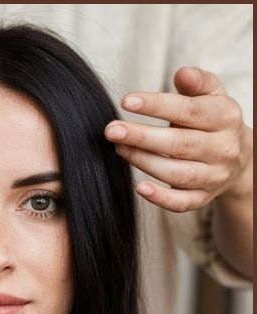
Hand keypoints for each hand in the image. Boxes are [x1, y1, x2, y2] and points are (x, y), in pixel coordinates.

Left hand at [105, 67, 252, 212]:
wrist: (239, 156)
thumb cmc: (212, 119)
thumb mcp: (212, 95)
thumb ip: (197, 82)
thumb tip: (182, 73)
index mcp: (226, 117)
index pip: (190, 111)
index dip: (157, 106)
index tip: (126, 101)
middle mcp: (224, 148)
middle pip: (180, 144)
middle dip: (142, 137)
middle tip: (111, 129)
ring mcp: (215, 175)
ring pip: (178, 173)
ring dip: (144, 162)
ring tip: (118, 148)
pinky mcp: (204, 197)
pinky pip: (183, 202)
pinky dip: (162, 198)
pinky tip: (139, 187)